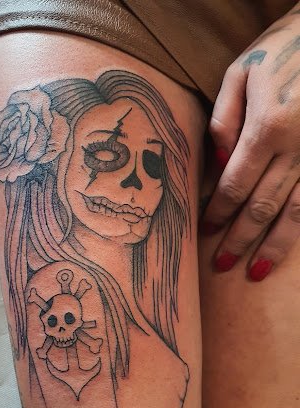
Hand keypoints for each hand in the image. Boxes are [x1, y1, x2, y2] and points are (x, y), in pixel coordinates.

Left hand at [203, 7, 299, 280]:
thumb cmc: (283, 50)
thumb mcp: (241, 74)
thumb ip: (224, 120)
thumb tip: (218, 165)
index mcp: (267, 128)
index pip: (235, 185)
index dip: (218, 213)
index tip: (204, 231)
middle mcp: (297, 149)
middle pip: (262, 206)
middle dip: (240, 239)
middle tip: (222, 264)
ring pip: (296, 212)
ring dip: (275, 245)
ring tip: (257, 271)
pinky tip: (290, 246)